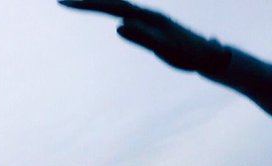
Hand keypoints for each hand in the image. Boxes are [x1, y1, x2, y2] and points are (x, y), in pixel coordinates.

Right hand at [58, 0, 229, 73]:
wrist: (210, 55)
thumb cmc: (189, 56)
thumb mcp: (166, 49)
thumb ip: (143, 37)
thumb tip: (118, 26)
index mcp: (146, 17)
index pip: (110, 7)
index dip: (87, 4)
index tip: (65, 3)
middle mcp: (146, 13)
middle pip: (111, 2)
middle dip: (86, 1)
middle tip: (61, 1)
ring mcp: (148, 18)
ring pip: (117, 6)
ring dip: (96, 3)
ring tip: (77, 3)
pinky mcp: (150, 25)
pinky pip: (124, 13)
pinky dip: (110, 10)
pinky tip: (107, 12)